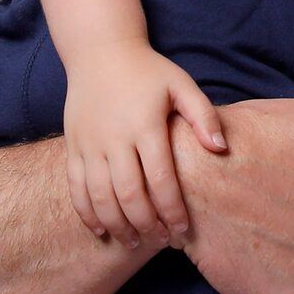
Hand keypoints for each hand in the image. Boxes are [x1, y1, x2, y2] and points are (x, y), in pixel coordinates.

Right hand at [63, 44, 226, 246]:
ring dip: (118, 224)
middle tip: (161, 241)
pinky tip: (102, 229)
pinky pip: (75, 187)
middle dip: (146, 224)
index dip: (172, 210)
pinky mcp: (72, 146)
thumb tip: (221, 150)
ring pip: (99, 196)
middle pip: (128, 194)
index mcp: (144, 125)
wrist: (99, 52)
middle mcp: (113, 137)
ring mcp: (89, 143)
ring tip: (135, 242)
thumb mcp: (181, 85)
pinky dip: (87, 212)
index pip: (160, 179)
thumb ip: (203, 117)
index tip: (182, 230)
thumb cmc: (148, 72)